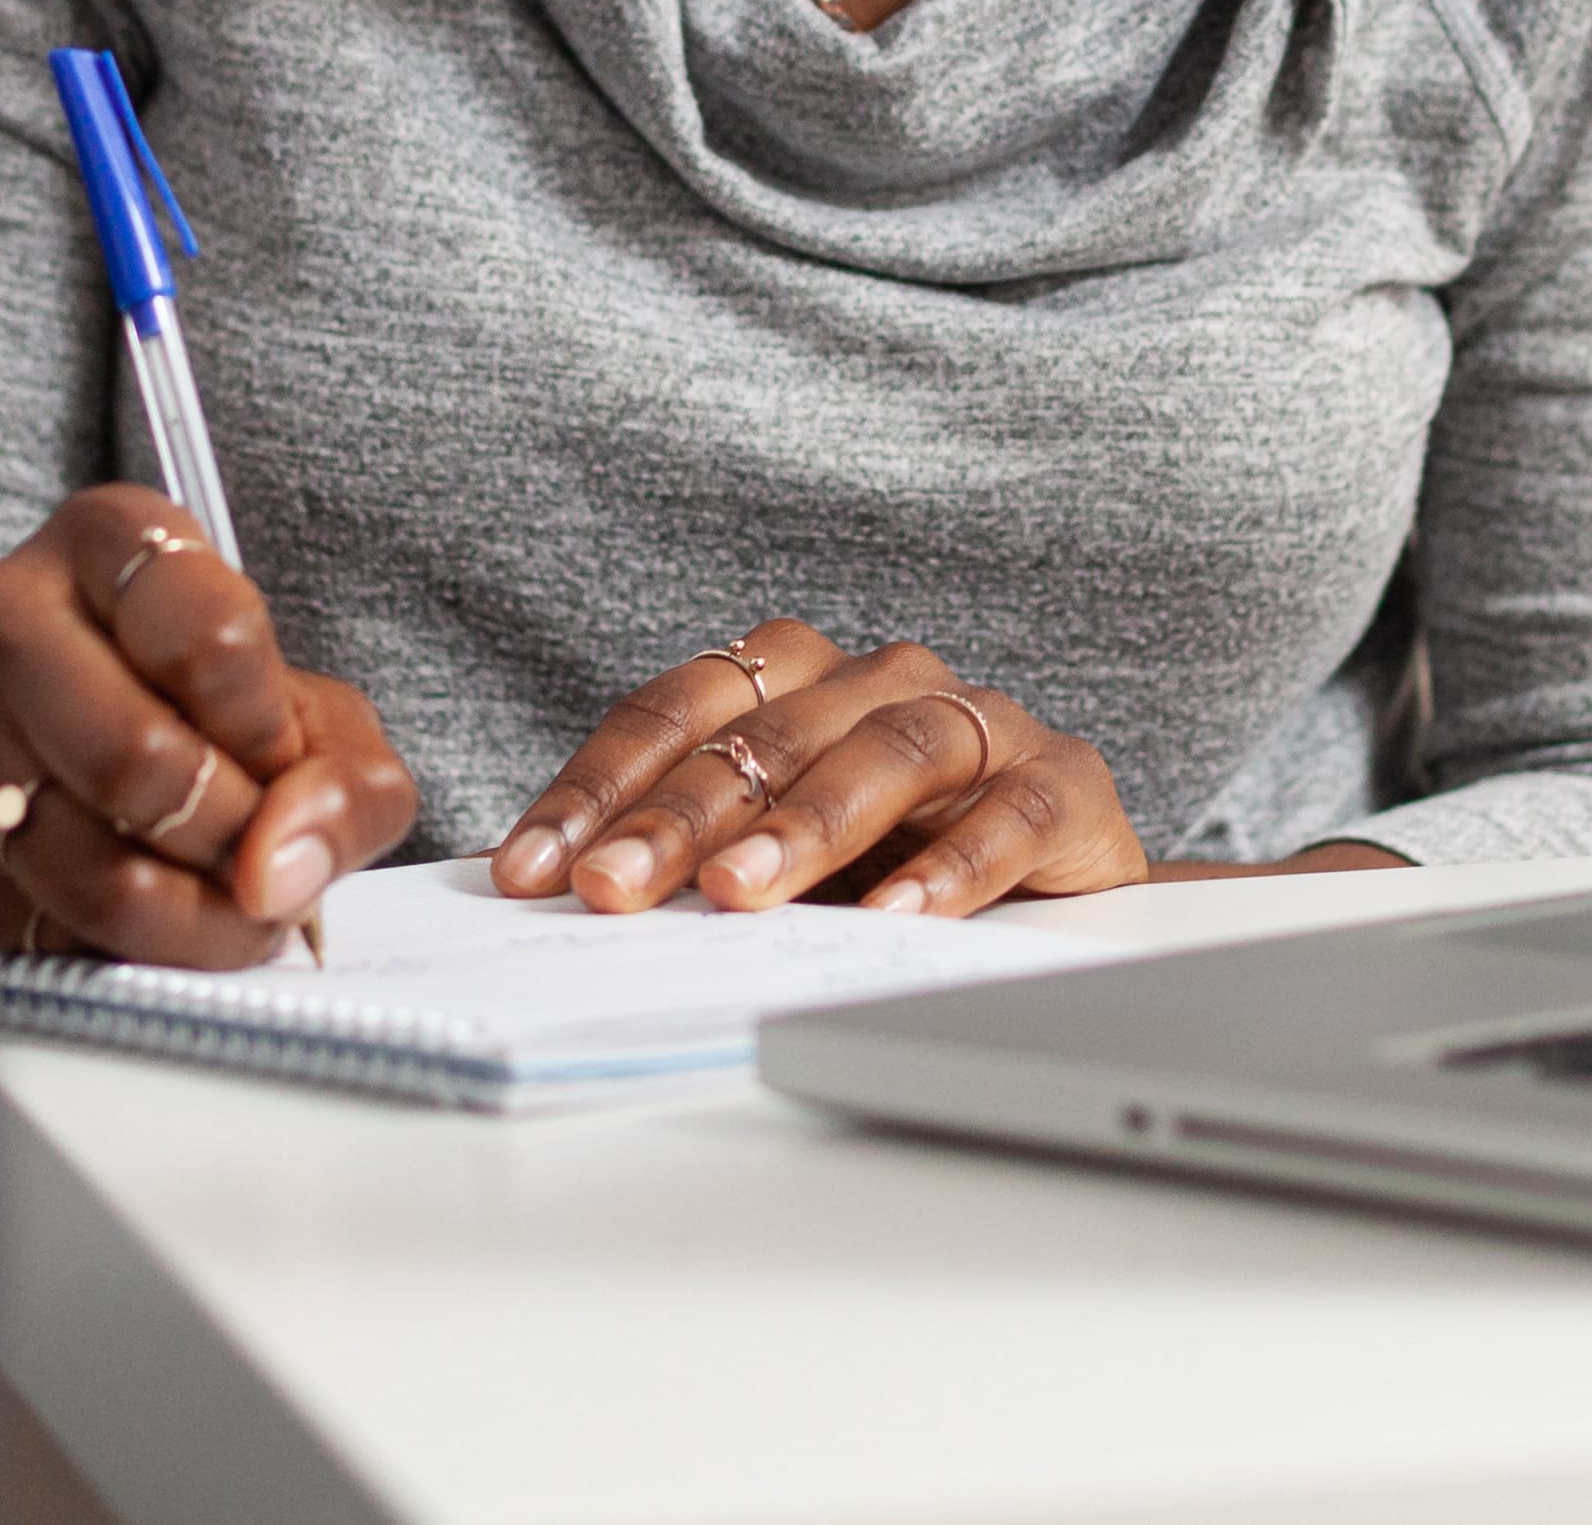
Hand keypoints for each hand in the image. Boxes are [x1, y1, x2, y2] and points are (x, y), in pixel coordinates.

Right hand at [0, 485, 416, 964]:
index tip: (275, 763)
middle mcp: (6, 611)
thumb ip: (344, 779)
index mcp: (112, 539)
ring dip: (193, 920)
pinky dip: (126, 955)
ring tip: (224, 909)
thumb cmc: (186, 715)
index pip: (212, 639)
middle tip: (258, 862)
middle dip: (231, 839)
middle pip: (141, 762)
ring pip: (91, 868)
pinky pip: (42, 932)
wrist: (23, 749)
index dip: (267, 734)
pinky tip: (150, 927)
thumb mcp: (302, 716)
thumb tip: (280, 870)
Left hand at [487, 619, 1143, 917]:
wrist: (1061, 877)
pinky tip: (899, 914)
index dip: (595, 787)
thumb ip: (679, 859)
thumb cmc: (892, 857)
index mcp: (797, 677)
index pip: (678, 709)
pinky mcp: (1062, 781)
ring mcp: (979, 721)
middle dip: (677, 815)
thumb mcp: (773, 855)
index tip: (529, 870)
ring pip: (885, 750)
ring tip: (741, 894)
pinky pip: (1006, 811)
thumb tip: (534, 894)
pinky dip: (952, 863)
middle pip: (768, 732)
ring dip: (805, 825)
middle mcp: (881, 679)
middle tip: (612, 889)